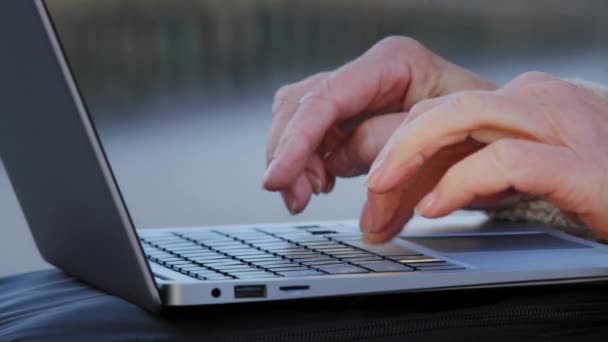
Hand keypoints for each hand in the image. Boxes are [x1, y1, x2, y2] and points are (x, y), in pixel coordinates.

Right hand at [263, 36, 496, 213]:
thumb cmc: (488, 131)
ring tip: (309, 193)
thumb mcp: (449, 141)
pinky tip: (321, 182)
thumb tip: (338, 166)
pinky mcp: (352, 121)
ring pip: (298, 119)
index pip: (327, 98)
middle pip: (301, 104)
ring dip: (295, 162)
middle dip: (290, 153)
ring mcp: (357, 96)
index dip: (296, 140)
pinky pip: (313, 139)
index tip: (280, 178)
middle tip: (298, 196)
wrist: (506, 138)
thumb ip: (390, 147)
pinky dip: (308, 164)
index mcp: (393, 63)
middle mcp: (368, 74)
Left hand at [364, 72, 607, 242]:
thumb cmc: (595, 182)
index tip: (376, 175)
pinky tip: (437, 205)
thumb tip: (421, 184)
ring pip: (466, 117)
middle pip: (444, 107)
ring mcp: (560, 127)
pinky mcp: (580, 164)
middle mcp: (537, 103)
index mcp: (520, 102)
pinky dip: (463, 181)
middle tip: (370, 180)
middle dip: (396, 144)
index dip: (400, 140)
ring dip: (414, 152)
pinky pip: (507, 161)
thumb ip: (478, 163)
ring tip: (384, 184)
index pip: (441, 108)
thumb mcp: (524, 165)